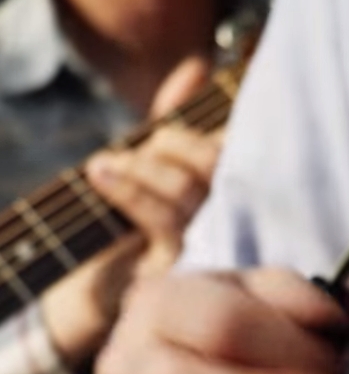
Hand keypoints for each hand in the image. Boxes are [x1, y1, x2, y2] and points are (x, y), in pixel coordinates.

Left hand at [41, 56, 220, 366]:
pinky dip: (131, 184)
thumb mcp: (148, 168)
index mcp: (238, 205)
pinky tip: (103, 174)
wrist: (84, 307)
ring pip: (192, 188)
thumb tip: (196, 66)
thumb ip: (174, 119)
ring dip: (146, 162)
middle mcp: (235, 231)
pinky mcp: (180, 274)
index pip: (239, 157)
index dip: (209, 133)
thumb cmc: (122, 233)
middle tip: (144, 147)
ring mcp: (209, 254)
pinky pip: (163, 215)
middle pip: (220, 168)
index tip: (166, 133)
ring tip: (108, 165)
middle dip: (178, 144)